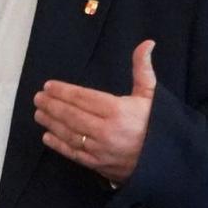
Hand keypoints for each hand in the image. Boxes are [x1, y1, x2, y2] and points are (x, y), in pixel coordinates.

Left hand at [33, 40, 156, 183]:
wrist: (170, 162)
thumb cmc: (158, 124)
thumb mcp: (151, 96)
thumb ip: (142, 69)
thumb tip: (147, 43)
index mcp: (118, 111)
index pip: (83, 98)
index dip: (63, 91)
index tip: (49, 86)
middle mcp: (106, 130)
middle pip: (71, 115)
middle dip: (52, 105)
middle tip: (38, 98)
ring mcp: (101, 149)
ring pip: (69, 134)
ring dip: (51, 123)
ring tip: (39, 113)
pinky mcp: (99, 165)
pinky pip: (74, 154)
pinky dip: (58, 145)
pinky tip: (47, 137)